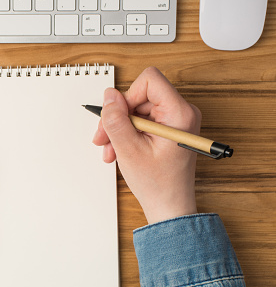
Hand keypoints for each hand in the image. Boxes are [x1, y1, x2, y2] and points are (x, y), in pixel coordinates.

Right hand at [92, 67, 200, 223]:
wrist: (169, 206)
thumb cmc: (159, 184)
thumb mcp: (129, 150)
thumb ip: (116, 119)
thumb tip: (109, 95)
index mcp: (179, 113)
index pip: (150, 80)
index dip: (128, 96)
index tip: (119, 117)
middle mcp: (181, 112)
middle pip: (140, 96)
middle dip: (118, 117)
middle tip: (104, 137)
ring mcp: (175, 121)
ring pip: (137, 110)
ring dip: (119, 129)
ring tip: (111, 149)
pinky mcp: (168, 129)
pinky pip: (141, 121)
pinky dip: (127, 134)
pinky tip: (119, 150)